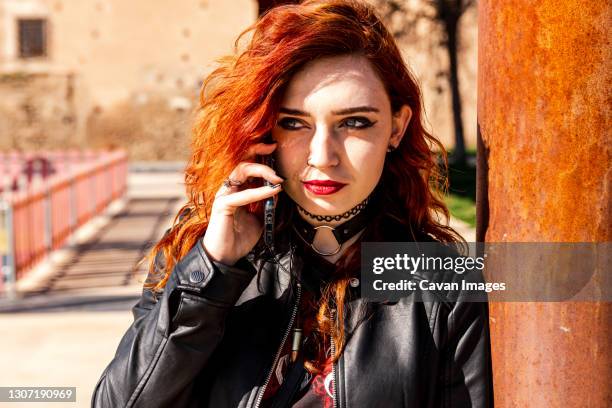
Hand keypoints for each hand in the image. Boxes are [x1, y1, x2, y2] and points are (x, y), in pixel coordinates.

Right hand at [202, 142, 282, 265]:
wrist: (227, 257)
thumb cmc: (241, 238)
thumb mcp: (261, 218)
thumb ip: (268, 203)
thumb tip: (280, 190)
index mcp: (238, 188)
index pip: (247, 163)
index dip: (258, 152)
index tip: (273, 146)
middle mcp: (229, 188)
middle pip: (242, 160)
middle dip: (258, 151)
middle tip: (274, 148)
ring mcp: (224, 195)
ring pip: (240, 170)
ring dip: (261, 170)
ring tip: (277, 178)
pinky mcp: (222, 205)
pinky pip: (242, 194)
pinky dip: (259, 192)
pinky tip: (273, 191)